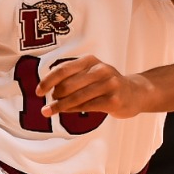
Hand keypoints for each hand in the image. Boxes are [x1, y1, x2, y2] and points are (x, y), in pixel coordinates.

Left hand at [38, 56, 153, 118]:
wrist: (134, 93)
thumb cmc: (105, 84)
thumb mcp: (90, 73)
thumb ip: (71, 76)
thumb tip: (47, 87)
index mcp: (91, 60)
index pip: (63, 69)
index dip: (48, 81)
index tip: (38, 92)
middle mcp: (100, 70)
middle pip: (67, 85)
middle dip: (55, 96)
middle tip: (50, 103)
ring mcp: (109, 85)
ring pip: (75, 98)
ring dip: (59, 106)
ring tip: (50, 110)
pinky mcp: (113, 100)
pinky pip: (86, 107)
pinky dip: (73, 110)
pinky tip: (67, 112)